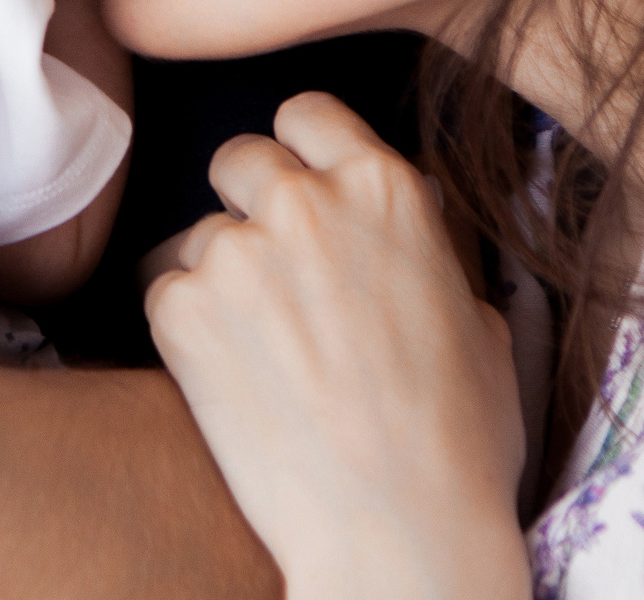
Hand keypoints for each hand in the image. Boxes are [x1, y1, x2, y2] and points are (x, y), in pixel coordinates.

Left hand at [144, 94, 529, 599]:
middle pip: (240, 159)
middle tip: (271, 277)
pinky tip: (229, 380)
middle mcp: (305, 202)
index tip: (299, 182)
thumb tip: (408, 234)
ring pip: (199, 234)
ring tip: (259, 352)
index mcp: (386, 190)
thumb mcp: (480, 322)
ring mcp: (237, 252)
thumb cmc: (456, 443)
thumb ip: (427, 254)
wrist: (396, 529)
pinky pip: (163, 292)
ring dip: (218, 277)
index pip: (308, 113)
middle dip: (249, 206)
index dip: (300, 149)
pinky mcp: (180, 309)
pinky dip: (185, 329)